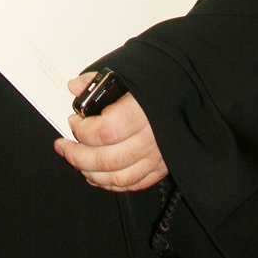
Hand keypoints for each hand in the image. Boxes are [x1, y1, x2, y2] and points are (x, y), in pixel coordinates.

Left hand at [53, 73, 167, 191]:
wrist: (192, 86)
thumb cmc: (162, 79)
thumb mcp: (129, 73)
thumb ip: (100, 81)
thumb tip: (76, 86)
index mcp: (143, 111)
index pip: (104, 131)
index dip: (81, 130)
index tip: (73, 120)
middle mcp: (151, 138)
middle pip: (106, 160)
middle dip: (77, 156)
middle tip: (64, 147)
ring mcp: (158, 155)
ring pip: (117, 177)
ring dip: (91, 173)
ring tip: (76, 162)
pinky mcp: (163, 166)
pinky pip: (134, 183)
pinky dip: (112, 184)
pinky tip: (98, 175)